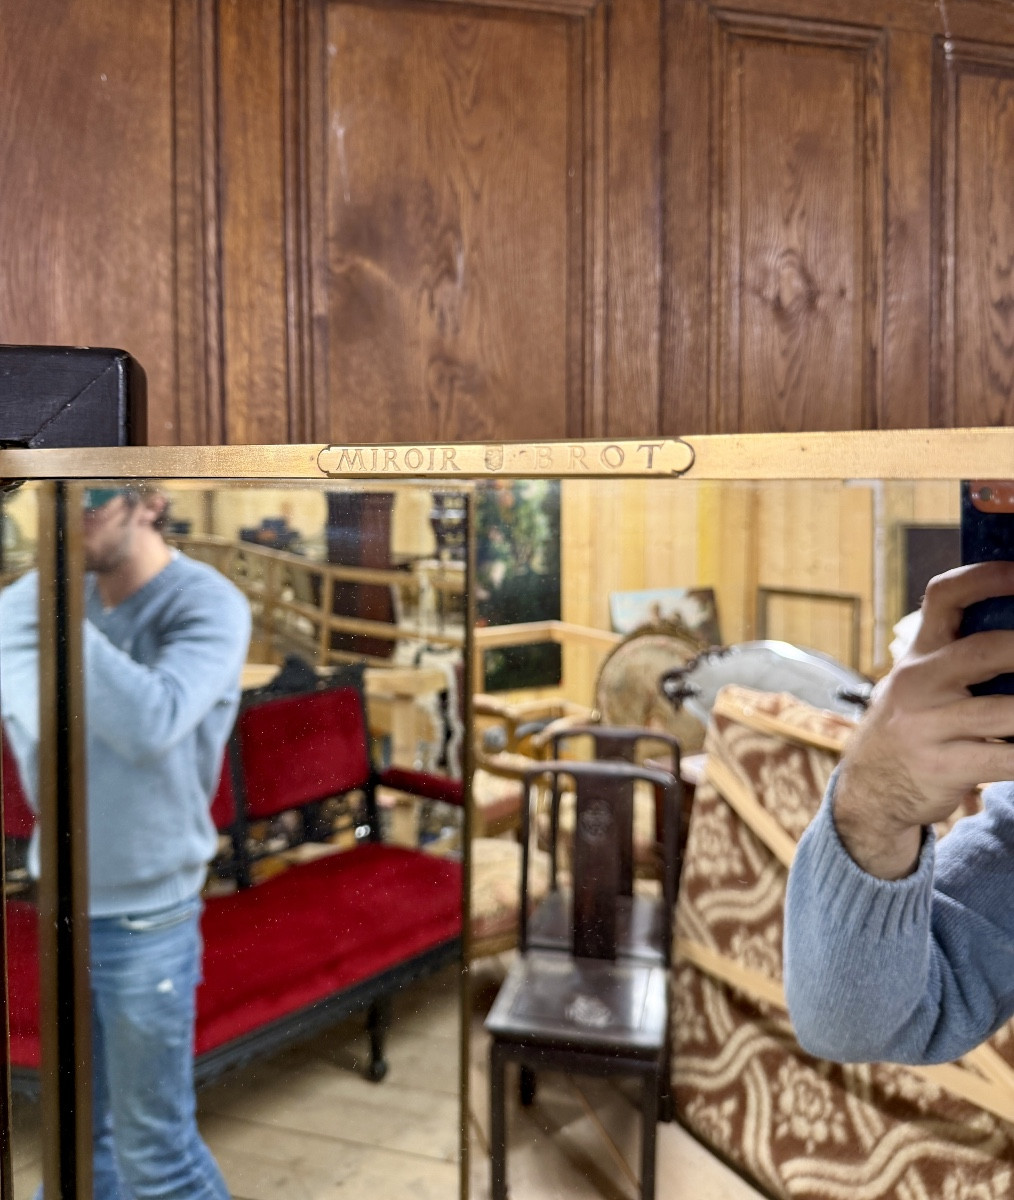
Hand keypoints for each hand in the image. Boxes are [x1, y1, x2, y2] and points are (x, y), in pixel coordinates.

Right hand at [833, 561, 1013, 878]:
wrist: (870, 790)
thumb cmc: (912, 725)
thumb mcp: (920, 684)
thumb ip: (958, 657)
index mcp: (918, 655)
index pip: (944, 597)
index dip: (987, 577)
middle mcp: (918, 683)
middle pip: (984, 650)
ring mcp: (928, 726)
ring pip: (1005, 712)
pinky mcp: (943, 767)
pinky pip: (1007, 759)